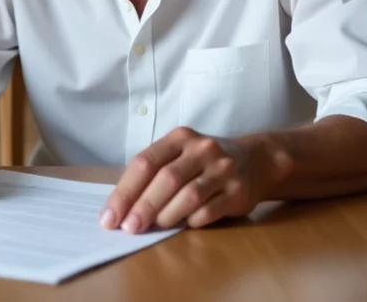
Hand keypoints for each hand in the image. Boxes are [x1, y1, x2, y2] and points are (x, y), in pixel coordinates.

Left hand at [101, 127, 293, 232]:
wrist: (256, 160)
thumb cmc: (204, 162)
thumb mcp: (179, 155)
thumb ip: (153, 173)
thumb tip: (121, 207)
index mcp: (179, 137)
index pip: (145, 162)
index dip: (124, 192)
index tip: (109, 217)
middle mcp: (201, 149)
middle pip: (166, 178)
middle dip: (143, 206)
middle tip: (128, 228)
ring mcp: (222, 168)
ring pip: (188, 195)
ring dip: (166, 215)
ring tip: (153, 228)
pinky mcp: (239, 191)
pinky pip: (210, 210)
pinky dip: (192, 221)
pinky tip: (183, 226)